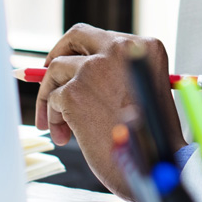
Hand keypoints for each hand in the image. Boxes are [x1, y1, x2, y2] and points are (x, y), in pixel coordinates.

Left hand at [36, 24, 184, 198]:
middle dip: (56, 56)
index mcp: (144, 47)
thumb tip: (74, 69)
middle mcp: (120, 49)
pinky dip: (54, 118)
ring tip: (61, 126)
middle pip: (75, 38)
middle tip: (48, 79)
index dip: (80, 52)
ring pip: (56, 70)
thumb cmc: (150, 136)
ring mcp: (95, 68)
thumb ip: (114, 73)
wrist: (153, 164)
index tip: (69, 67)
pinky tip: (66, 136)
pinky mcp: (75, 91)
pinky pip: (53, 98)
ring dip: (52, 97)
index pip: (100, 37)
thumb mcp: (141, 90)